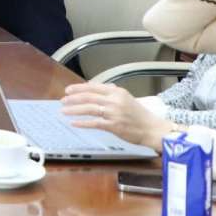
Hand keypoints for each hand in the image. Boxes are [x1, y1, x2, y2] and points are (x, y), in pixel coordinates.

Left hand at [59, 82, 173, 149]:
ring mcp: (114, 113)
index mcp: (117, 92)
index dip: (78, 88)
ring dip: (74, 109)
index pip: (93, 87)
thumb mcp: (126, 98)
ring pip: (89, 109)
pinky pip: (95, 123)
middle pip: (88, 97)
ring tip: (64, 111)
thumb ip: (111, 92)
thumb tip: (95, 86)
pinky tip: (74, 123)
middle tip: (62, 100)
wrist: (152, 129)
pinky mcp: (114, 125)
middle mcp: (114, 100)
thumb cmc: (139, 115)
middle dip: (73, 98)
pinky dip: (83, 123)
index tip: (68, 90)